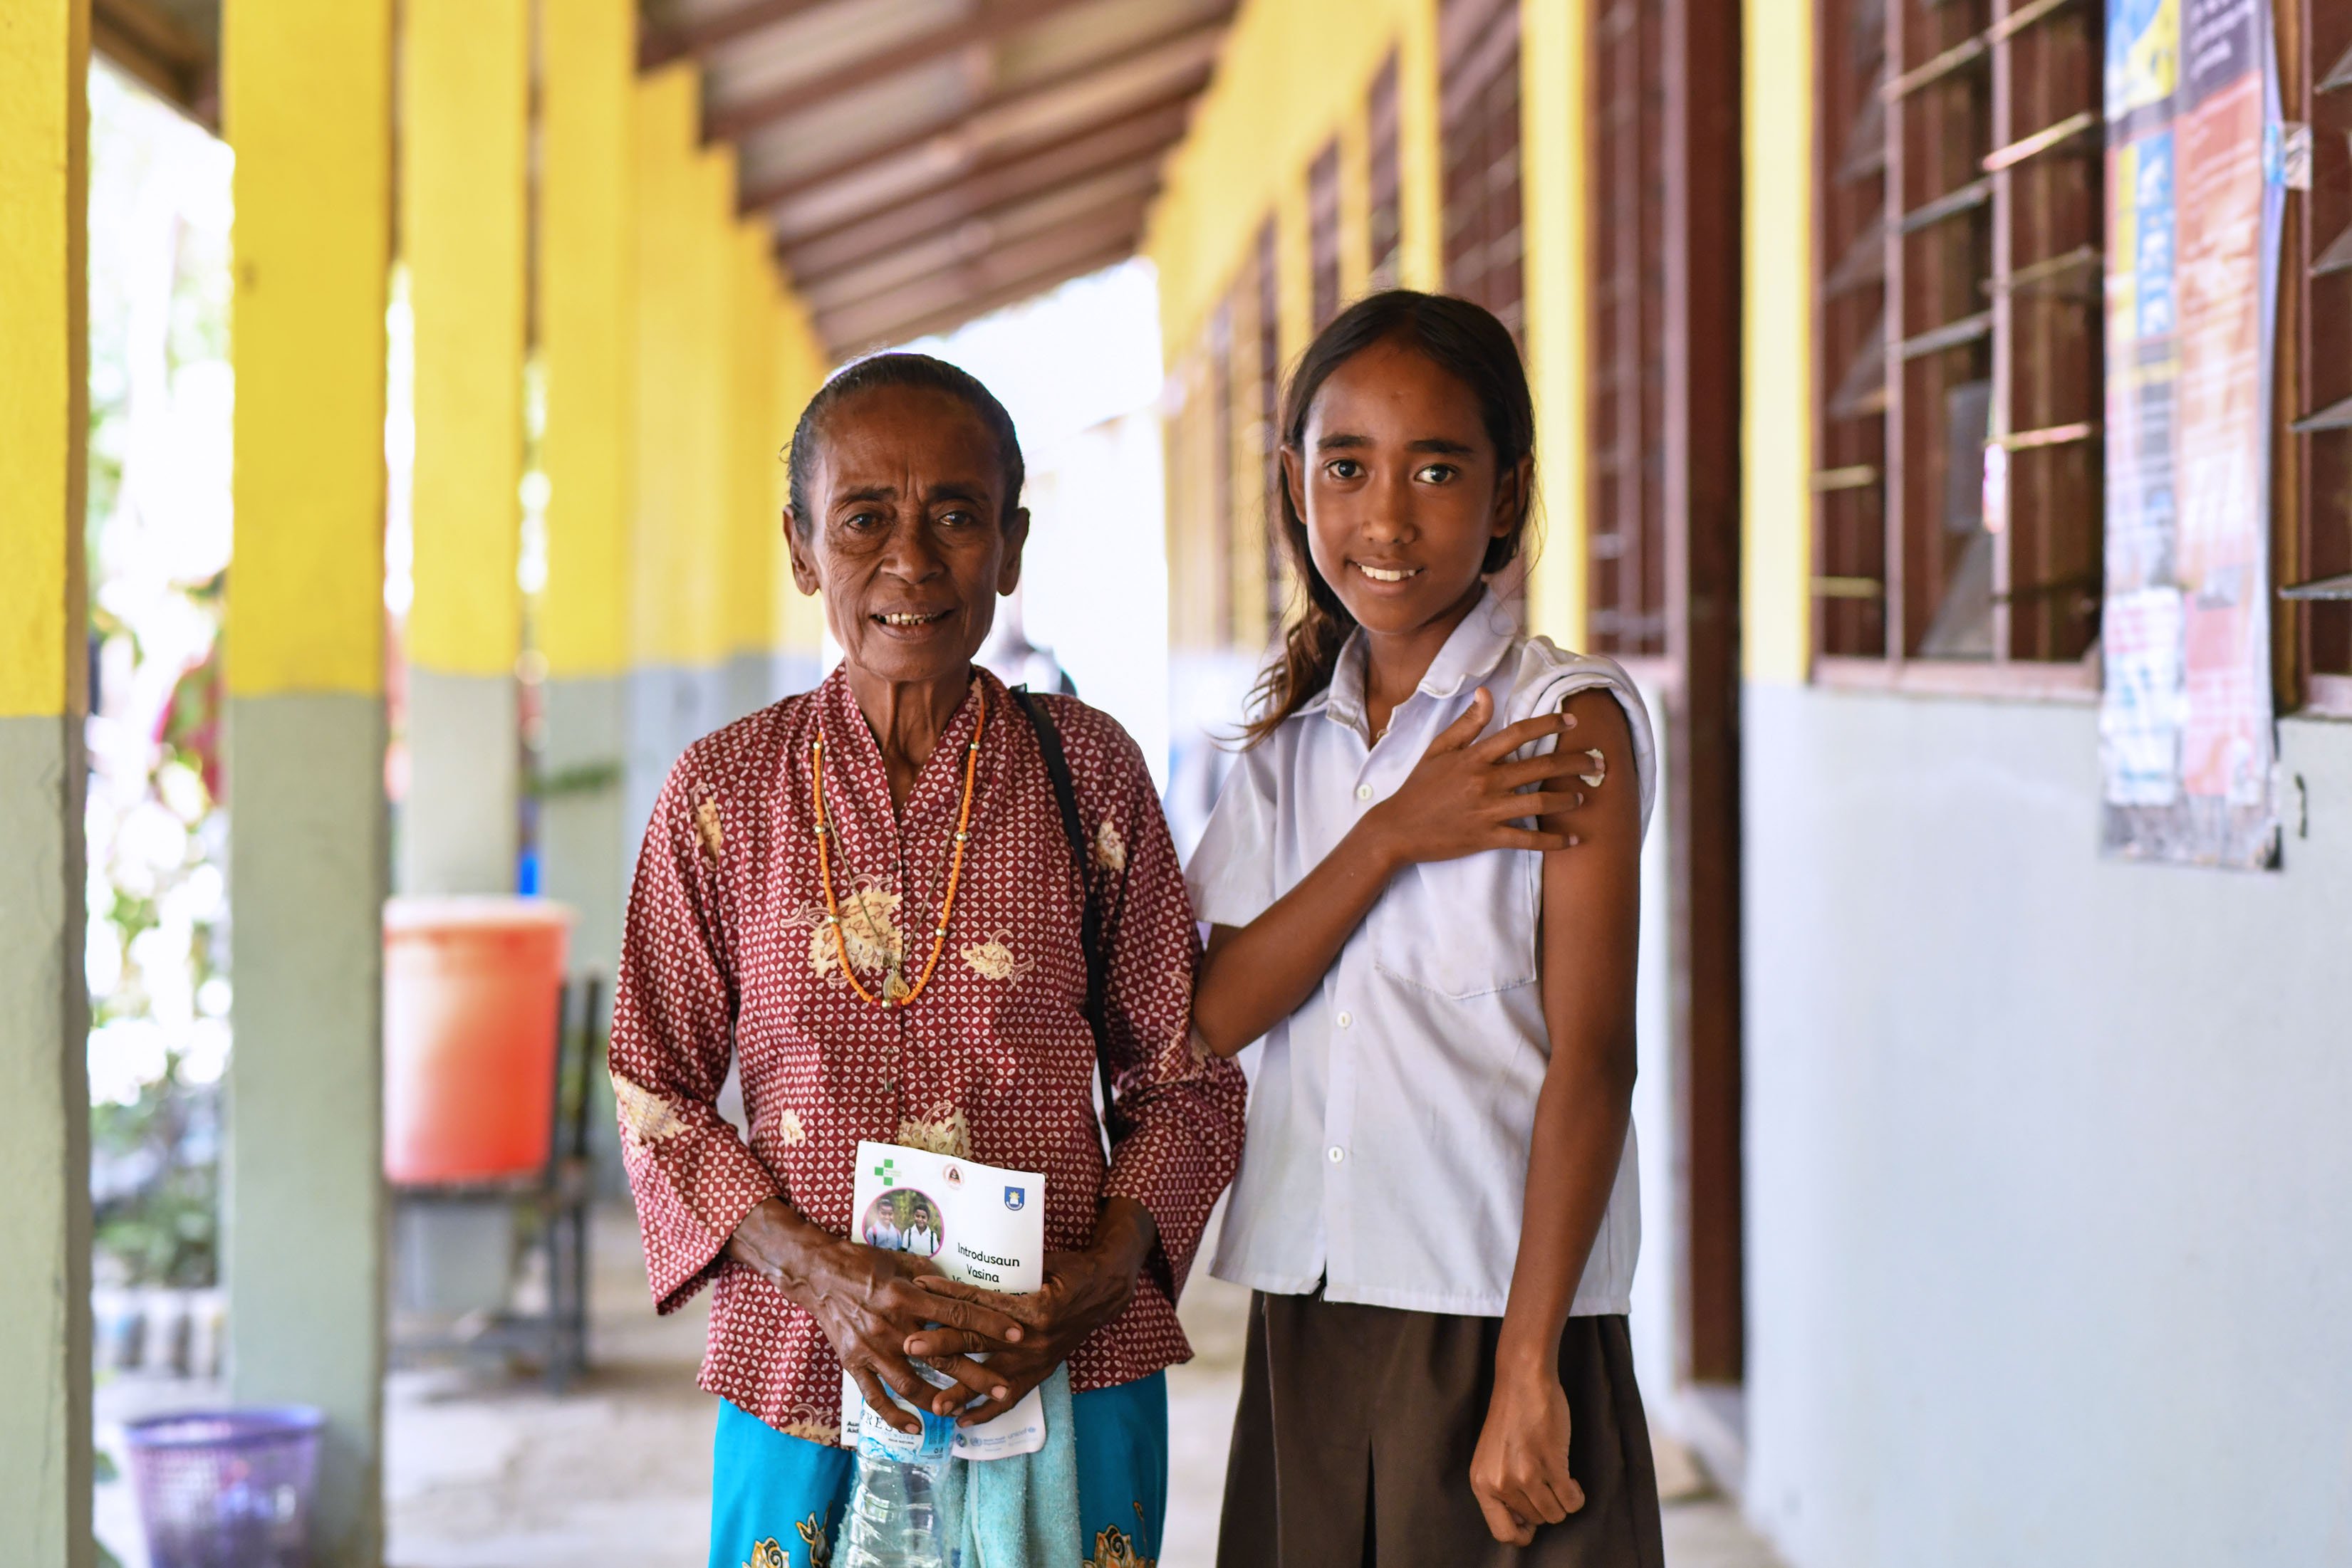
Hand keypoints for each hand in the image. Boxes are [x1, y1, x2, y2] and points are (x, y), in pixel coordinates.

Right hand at [726, 1198, 1027, 1434]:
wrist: (818, 1274)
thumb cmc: (864, 1263)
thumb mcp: (902, 1261)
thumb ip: (933, 1277)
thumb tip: (964, 1289)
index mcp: (908, 1295)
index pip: (958, 1312)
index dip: (990, 1324)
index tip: (1017, 1335)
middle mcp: (892, 1325)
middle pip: (942, 1356)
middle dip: (977, 1374)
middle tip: (1005, 1388)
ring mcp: (872, 1348)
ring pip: (911, 1384)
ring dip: (939, 1400)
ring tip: (963, 1411)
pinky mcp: (854, 1362)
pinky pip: (875, 1396)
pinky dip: (894, 1415)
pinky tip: (914, 1428)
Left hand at [902, 1197, 1156, 1424]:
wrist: (1107, 1290)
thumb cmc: (1071, 1270)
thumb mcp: (1042, 1262)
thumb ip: (1008, 1271)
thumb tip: (965, 1260)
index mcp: (1035, 1307)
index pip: (983, 1302)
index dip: (951, 1295)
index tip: (922, 1290)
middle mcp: (1035, 1338)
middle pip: (980, 1342)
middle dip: (942, 1345)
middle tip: (910, 1345)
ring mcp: (1039, 1359)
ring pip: (993, 1378)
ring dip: (961, 1391)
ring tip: (933, 1404)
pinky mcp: (1042, 1372)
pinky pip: (1012, 1398)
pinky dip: (988, 1411)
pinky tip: (963, 1422)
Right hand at [1363, 688, 1595, 869]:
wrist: (1397, 829)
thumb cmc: (1418, 787)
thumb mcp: (1438, 749)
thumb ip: (1467, 723)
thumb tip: (1487, 694)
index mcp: (1474, 757)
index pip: (1519, 733)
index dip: (1549, 724)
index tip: (1573, 720)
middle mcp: (1485, 781)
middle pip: (1540, 766)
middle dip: (1575, 763)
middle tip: (1599, 763)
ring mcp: (1487, 810)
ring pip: (1539, 801)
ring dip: (1568, 799)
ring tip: (1584, 797)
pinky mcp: (1487, 837)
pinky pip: (1527, 839)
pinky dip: (1553, 841)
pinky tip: (1573, 840)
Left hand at [1469, 1358, 1584, 1545]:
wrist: (1522, 1382)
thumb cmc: (1510, 1418)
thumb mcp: (1491, 1458)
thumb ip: (1500, 1489)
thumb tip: (1524, 1525)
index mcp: (1482, 1484)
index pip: (1502, 1532)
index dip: (1523, 1533)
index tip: (1533, 1520)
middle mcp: (1500, 1483)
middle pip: (1535, 1521)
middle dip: (1546, 1506)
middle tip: (1548, 1485)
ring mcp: (1526, 1475)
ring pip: (1555, 1514)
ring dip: (1563, 1501)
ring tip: (1561, 1481)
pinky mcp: (1551, 1465)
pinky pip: (1571, 1501)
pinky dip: (1576, 1496)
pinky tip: (1572, 1480)